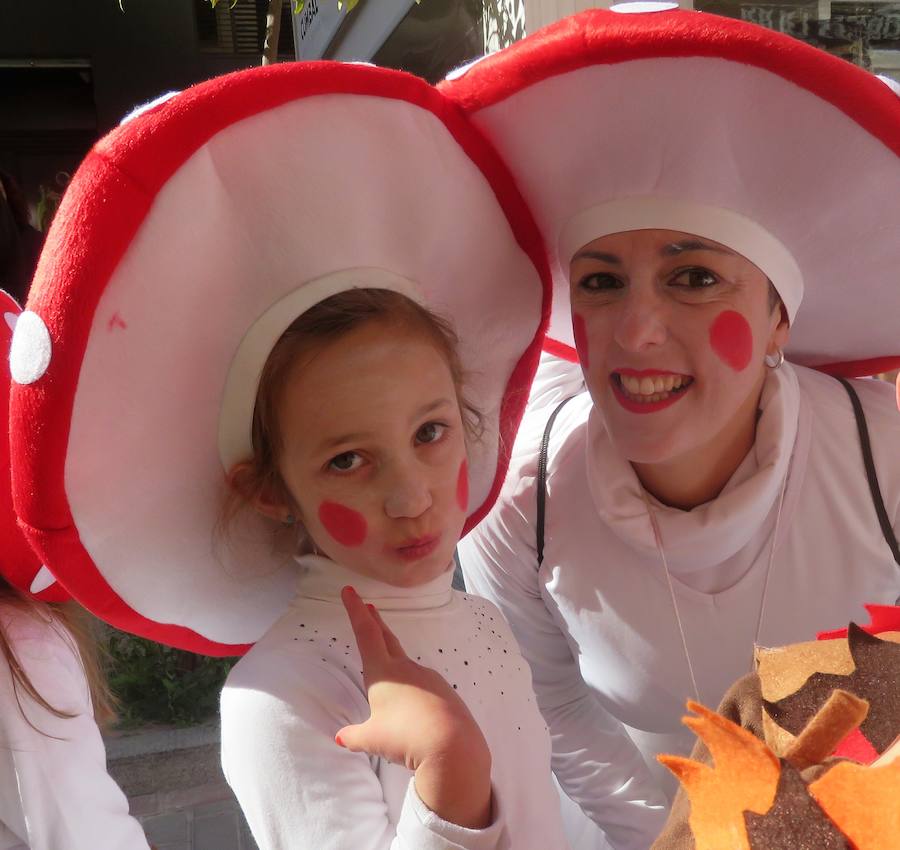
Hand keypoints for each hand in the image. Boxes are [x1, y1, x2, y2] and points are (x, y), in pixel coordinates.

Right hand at [336, 586, 492, 829]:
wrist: (452, 745)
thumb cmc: (405, 738)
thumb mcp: (372, 739)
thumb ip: (354, 736)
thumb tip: (340, 737)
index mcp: (383, 672)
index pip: (365, 633)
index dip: (355, 611)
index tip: (350, 590)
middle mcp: (406, 668)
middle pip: (386, 638)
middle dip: (375, 621)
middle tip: (368, 606)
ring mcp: (427, 678)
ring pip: (405, 664)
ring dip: (393, 659)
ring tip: (385, 678)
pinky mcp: (444, 691)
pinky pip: (422, 685)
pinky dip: (412, 687)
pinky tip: (413, 708)